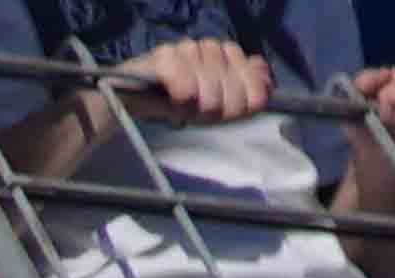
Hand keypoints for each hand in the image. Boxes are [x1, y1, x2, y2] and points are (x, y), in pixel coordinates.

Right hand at [108, 37, 273, 124]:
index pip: (250, 72)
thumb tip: (267, 86)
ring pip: (209, 83)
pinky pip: (185, 79)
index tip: (232, 112)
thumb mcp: (213, 107)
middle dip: (219, 105)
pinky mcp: (163, 56)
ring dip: (198, 103)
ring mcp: (186, 49)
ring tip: (185, 108)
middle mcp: (208, 47)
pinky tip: (178, 99)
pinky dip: (183, 93)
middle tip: (203, 114)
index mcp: (225, 55)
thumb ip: (244, 95)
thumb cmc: (172, 104)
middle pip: (231, 82)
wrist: (127, 103)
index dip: (247, 95)